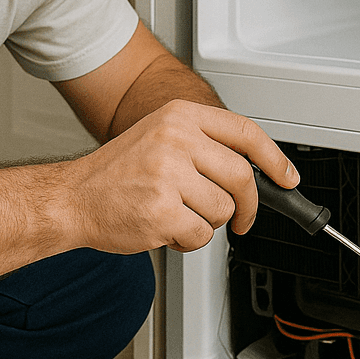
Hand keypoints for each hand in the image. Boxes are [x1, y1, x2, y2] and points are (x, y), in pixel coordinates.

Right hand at [56, 99, 296, 253]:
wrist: (72, 198)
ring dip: (205, 223)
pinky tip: (164, 229)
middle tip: (240, 219)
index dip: (274, 159)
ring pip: (222, 211)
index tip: (287, 178)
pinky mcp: (161, 212)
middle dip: (246, 206)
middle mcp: (175, 139)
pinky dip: (187, 242)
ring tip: (176, 214)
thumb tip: (253, 170)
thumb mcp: (160, 137)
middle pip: (241, 178)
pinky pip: (200, 237)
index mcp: (180, 117)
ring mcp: (168, 175)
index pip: (245, 133)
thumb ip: (203, 146)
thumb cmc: (116, 173)